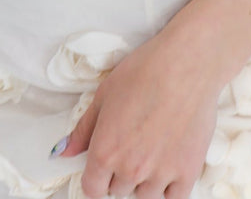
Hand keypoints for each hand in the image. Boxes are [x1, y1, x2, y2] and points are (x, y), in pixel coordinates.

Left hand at [57, 26, 219, 198]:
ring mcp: (160, 174)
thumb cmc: (144, 72)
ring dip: (145, 180)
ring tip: (152, 148)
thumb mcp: (104, 95)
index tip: (103, 167)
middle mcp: (130, 170)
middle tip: (132, 144)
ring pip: (145, 195)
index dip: (96, 178)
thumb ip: (83, 130)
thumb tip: (63, 152)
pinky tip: (169, 162)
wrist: (185, 64)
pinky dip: (170, 186)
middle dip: (121, 172)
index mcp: (105, 152)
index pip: (93, 189)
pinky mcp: (187, 173)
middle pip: (119, 190)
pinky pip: (173, 198)